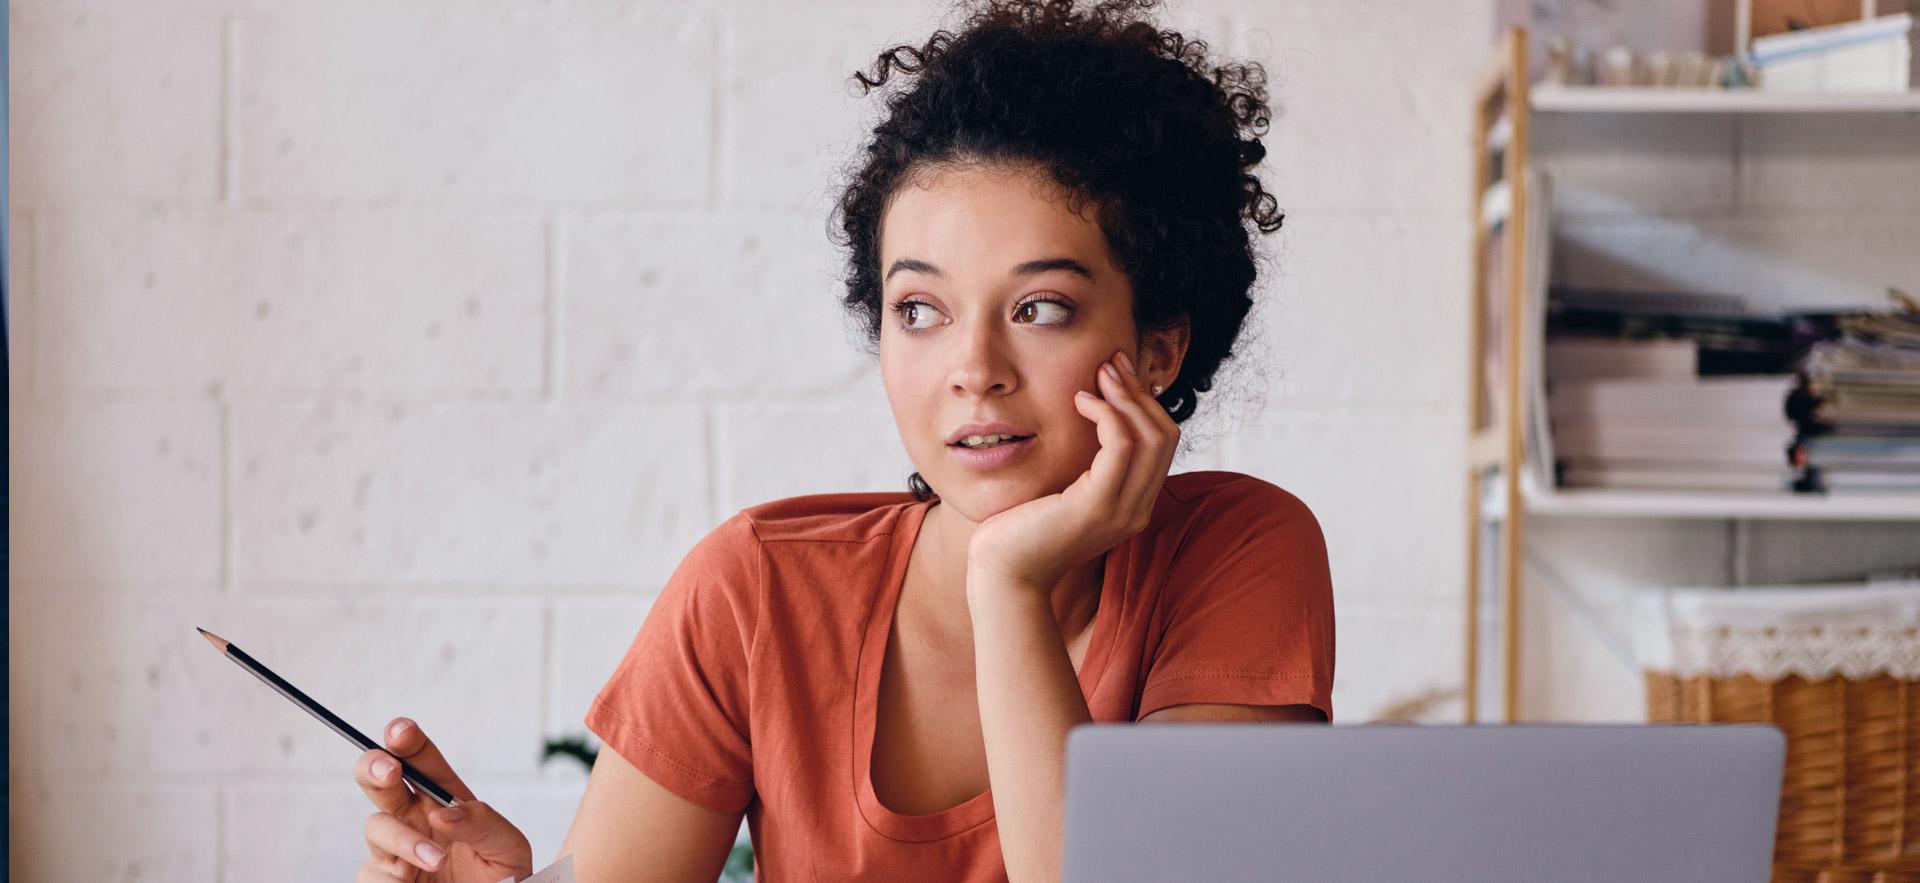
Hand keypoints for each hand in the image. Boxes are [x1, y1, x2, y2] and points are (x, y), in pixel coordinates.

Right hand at [354, 716, 533, 882]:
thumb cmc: (503, 879)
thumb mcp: (507, 847)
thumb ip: (483, 824)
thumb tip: (444, 813)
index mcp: (446, 801)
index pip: (422, 761)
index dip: (407, 740)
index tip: (401, 732)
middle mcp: (415, 819)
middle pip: (379, 779)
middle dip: (376, 766)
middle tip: (389, 770)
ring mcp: (395, 850)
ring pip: (375, 827)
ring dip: (403, 840)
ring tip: (435, 859)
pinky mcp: (383, 880)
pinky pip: (371, 872)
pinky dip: (389, 877)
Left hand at [967, 349, 1178, 589]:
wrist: (1003, 573)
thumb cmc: (1023, 529)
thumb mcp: (1064, 489)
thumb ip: (1086, 463)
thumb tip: (1090, 415)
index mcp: (1134, 504)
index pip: (1162, 443)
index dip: (1144, 402)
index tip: (1117, 373)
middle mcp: (1138, 509)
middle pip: (1166, 435)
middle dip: (1140, 392)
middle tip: (1111, 364)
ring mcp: (1122, 511)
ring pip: (1152, 437)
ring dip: (1126, 397)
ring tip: (1098, 376)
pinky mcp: (1097, 507)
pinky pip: (1120, 447)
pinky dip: (1107, 415)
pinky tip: (1081, 402)